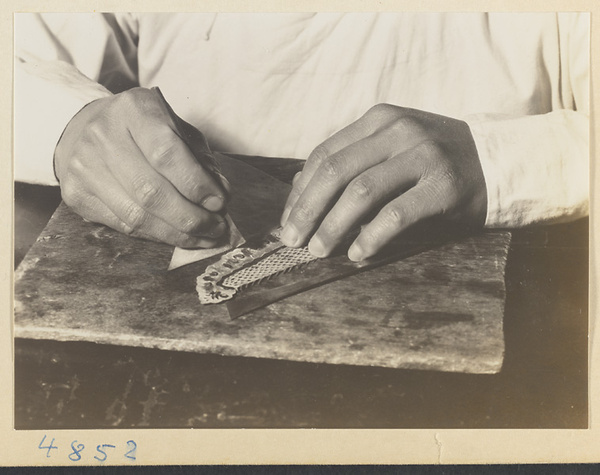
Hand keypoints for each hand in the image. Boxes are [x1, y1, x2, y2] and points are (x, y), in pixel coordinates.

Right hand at [54, 87, 229, 247]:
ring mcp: (84, 166)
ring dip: (177, 233)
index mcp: (134, 109)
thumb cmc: (144, 130)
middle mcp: (103, 135)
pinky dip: (157, 236)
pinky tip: (178, 236)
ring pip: (137, 216)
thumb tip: (220, 194)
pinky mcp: (76, 194)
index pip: (166, 153)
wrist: (83, 129)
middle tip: (216, 228)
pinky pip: (124, 226)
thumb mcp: (178, 129)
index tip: (220, 202)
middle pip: (151, 191)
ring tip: (204, 237)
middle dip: (191, 217)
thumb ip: (201, 159)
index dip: (196, 185)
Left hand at [280, 104, 486, 260]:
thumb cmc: (433, 162)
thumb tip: (300, 191)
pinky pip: (396, 215)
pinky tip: (358, 254)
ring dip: (333, 226)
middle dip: (307, 210)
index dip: (300, 192)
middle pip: (336, 172)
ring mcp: (423, 155)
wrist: (496, 163)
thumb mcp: (391, 148)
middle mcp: (399, 130)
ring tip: (318, 251)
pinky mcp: (443, 186)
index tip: (287, 221)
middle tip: (292, 241)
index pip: (325, 155)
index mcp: (379, 119)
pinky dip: (371, 237)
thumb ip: (352, 162)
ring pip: (361, 192)